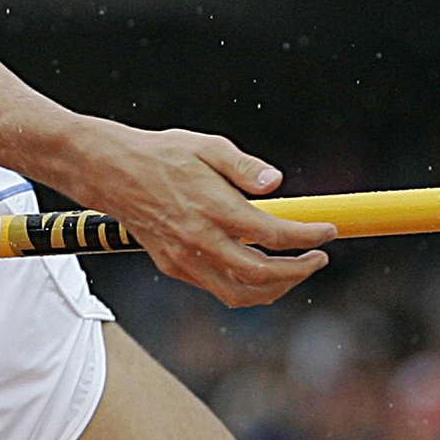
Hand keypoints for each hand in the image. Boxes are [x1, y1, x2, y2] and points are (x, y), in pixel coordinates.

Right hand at [68, 122, 335, 307]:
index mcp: (212, 207)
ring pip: (237, 293)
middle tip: (318, 258)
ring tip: (293, 272)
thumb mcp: (208, 146)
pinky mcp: (171, 266)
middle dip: (298, 271)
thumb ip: (245, 166)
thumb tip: (276, 183)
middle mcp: (198, 239)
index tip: (328, 231)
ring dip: (273, 290)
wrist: (110, 173)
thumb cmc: (161, 155)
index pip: (273, 234)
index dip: (309, 236)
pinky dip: (244, 286)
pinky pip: (215, 287)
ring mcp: (183, 258)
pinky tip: (258, 268)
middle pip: (260, 274)